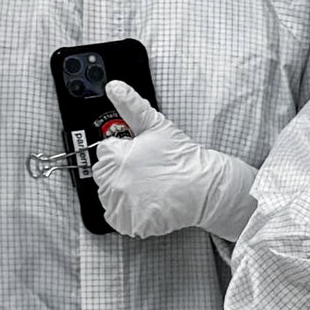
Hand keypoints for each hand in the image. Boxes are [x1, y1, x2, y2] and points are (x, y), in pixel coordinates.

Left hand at [90, 82, 257, 240]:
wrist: (205, 186)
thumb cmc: (181, 155)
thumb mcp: (155, 124)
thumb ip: (130, 105)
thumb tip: (113, 86)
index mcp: (114, 157)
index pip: (105, 152)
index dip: (123, 151)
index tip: (140, 154)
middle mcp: (112, 182)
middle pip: (105, 175)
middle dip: (121, 172)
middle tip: (147, 171)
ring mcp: (120, 205)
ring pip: (110, 197)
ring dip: (124, 193)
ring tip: (149, 188)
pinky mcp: (129, 223)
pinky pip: (119, 218)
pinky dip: (130, 214)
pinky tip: (148, 203)